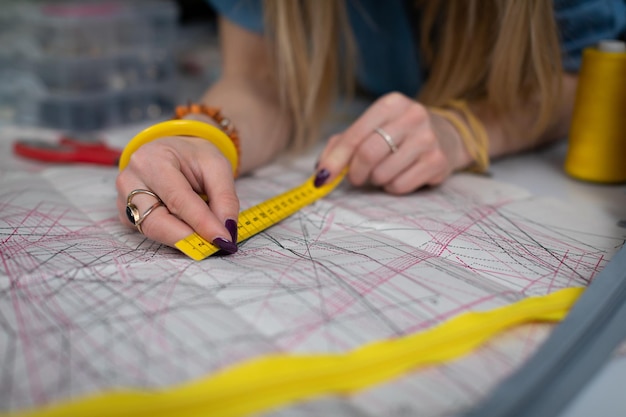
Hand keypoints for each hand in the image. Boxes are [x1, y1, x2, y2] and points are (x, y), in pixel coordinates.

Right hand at [115, 136, 239, 252]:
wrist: (174, 152)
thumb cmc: (193, 157)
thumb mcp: (217, 166)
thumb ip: (224, 198)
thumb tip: (227, 231)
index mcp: (151, 160)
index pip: (177, 199)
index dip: (201, 223)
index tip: (223, 239)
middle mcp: (130, 180)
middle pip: (156, 221)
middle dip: (189, 238)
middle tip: (215, 245)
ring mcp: (124, 200)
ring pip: (152, 231)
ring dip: (182, 239)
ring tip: (206, 238)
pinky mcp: (127, 216)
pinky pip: (150, 232)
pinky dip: (174, 236)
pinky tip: (190, 231)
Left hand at [315, 92, 469, 193]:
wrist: (446, 135)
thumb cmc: (398, 134)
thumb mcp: (371, 129)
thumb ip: (342, 145)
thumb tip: (321, 171)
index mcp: (391, 104)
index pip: (355, 136)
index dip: (335, 160)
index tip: (323, 177)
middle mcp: (412, 116)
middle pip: (368, 154)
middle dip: (355, 173)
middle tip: (356, 178)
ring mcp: (428, 139)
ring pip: (382, 174)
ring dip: (376, 180)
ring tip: (384, 170)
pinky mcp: (438, 162)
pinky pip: (399, 186)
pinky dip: (392, 187)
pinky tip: (401, 175)